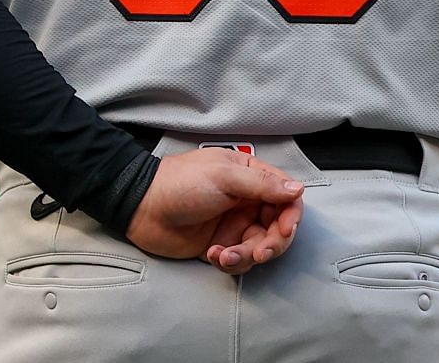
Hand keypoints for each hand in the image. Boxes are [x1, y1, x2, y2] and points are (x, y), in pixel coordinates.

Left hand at [125, 148, 304, 274]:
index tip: (285, 229)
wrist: (141, 207)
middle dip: (272, 243)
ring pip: (258, 247)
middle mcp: (247, 202)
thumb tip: (297, 189)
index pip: (286, 197)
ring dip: (246, 255)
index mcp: (252, 178)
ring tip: (225, 255)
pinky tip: (213, 254)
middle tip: (260, 252)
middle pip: (277, 227)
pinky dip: (229, 262)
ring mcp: (233, 226)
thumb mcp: (225, 176)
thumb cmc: (180, 182)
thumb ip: (263, 185)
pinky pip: (237, 260)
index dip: (290, 215)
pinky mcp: (218, 246)